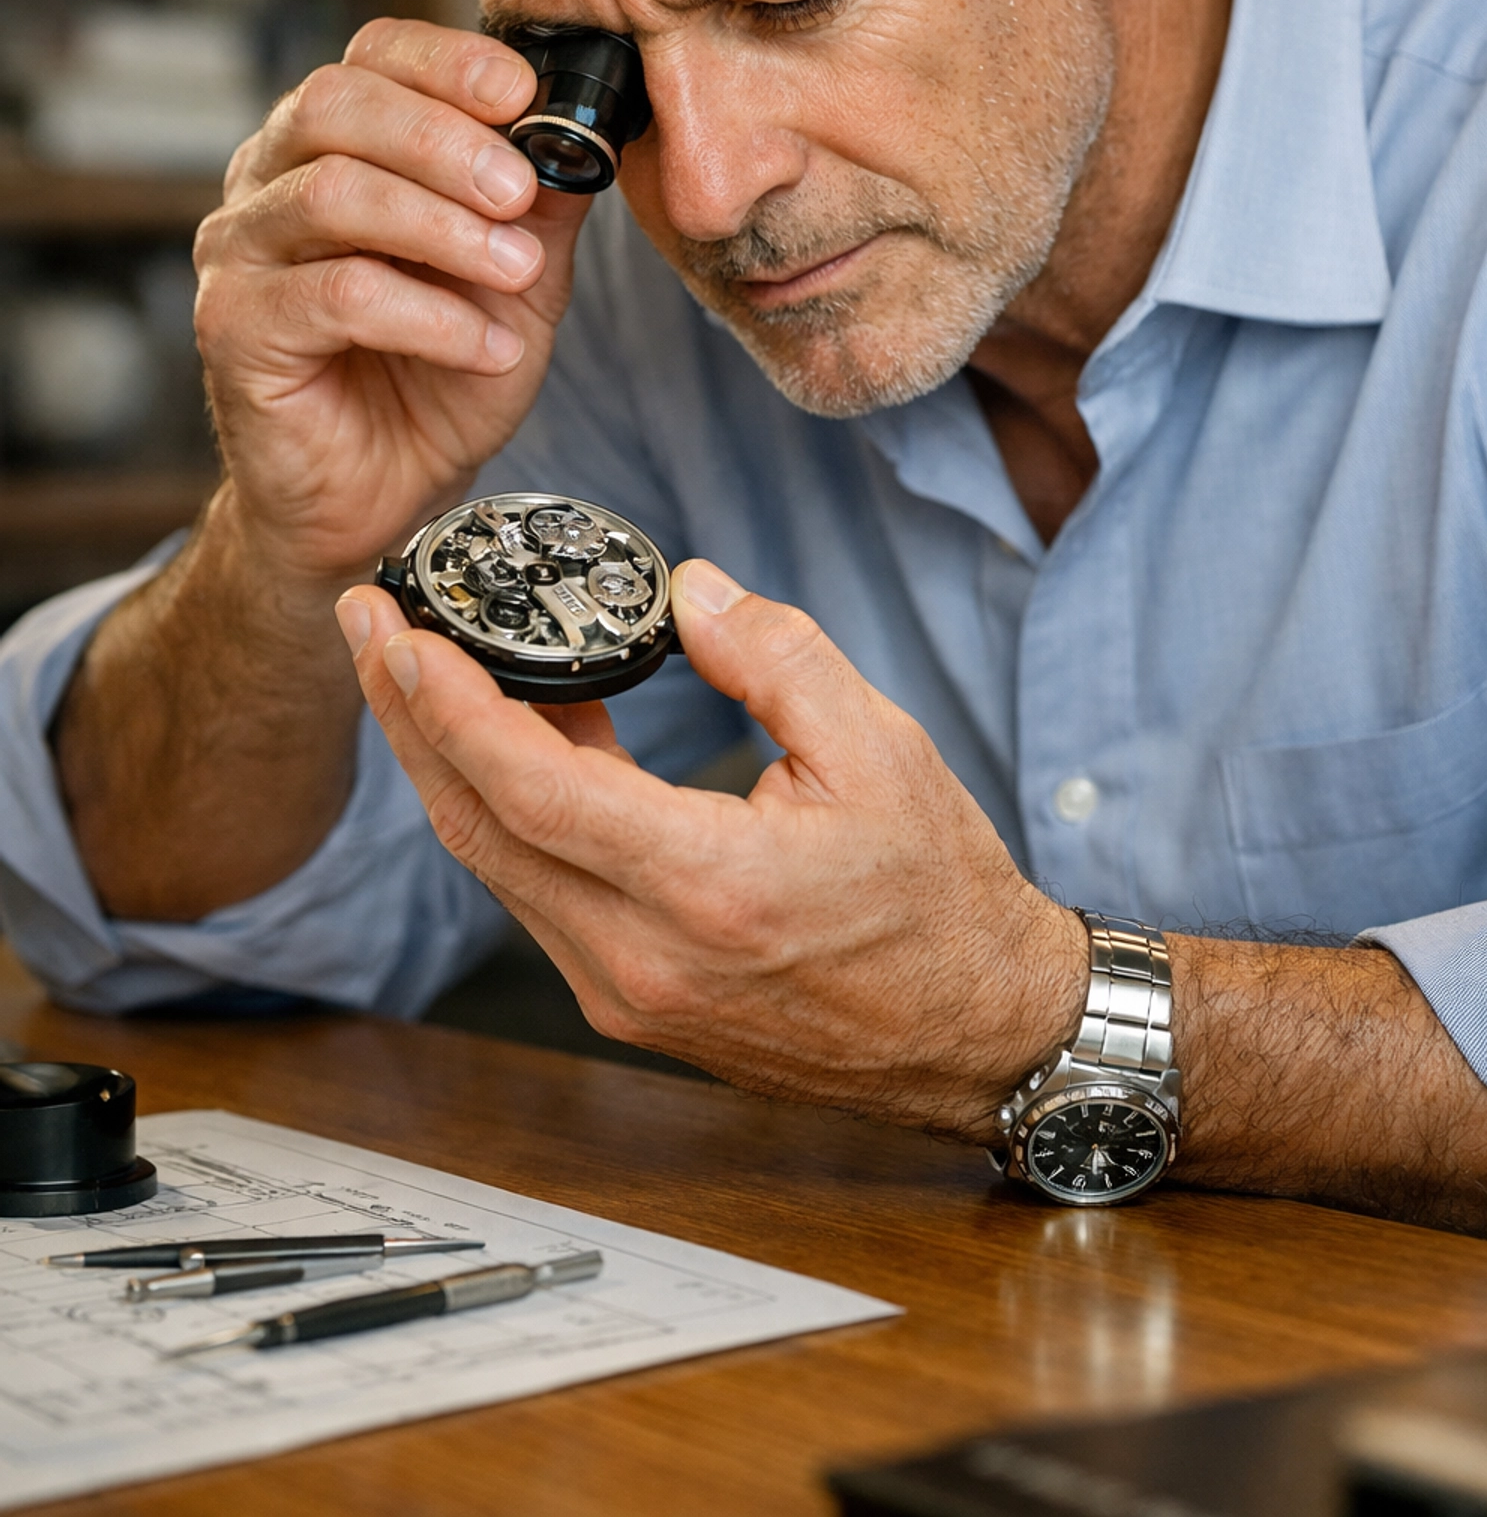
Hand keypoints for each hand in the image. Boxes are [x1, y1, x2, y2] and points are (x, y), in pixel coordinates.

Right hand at [194, 18, 586, 581]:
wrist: (384, 499)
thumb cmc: (438, 380)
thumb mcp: (519, 279)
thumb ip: (543, 203)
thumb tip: (591, 130)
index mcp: (331, 144)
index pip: (372, 54)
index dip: (449, 61)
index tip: (525, 95)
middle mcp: (268, 180)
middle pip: (336, 103)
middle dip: (445, 139)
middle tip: (520, 193)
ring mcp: (239, 252)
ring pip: (332, 193)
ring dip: (444, 228)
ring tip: (517, 273)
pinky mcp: (234, 328)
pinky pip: (335, 296)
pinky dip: (429, 316)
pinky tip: (484, 345)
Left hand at [337, 561, 1087, 1136]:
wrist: (976, 1036)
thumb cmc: (940, 901)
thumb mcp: (883, 749)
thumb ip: (777, 656)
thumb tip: (691, 589)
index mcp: (706, 888)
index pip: (531, 789)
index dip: (447, 706)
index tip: (398, 632)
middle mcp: (643, 956)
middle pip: (477, 827)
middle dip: (408, 717)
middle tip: (370, 625)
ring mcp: (628, 992)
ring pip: (496, 865)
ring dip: (447, 763)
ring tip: (425, 665)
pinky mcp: (631, 1002)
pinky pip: (536, 894)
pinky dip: (505, 812)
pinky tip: (513, 742)